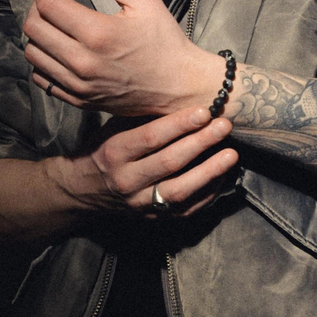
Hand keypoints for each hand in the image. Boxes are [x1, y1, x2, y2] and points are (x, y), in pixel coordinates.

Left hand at [24, 0, 223, 116]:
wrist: (179, 86)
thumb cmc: (165, 40)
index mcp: (98, 33)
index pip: (47, 4)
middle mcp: (83, 62)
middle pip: (33, 28)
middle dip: (35, 5)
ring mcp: (79, 85)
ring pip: (32, 54)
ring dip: (37, 33)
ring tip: (53, 22)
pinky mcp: (79, 100)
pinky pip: (42, 79)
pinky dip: (42, 60)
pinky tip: (57, 48)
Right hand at [58, 106, 238, 218]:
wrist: (85, 190)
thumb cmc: (105, 150)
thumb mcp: (114, 129)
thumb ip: (143, 118)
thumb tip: (180, 98)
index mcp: (115, 152)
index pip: (151, 138)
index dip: (180, 124)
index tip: (204, 111)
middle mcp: (127, 180)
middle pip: (170, 162)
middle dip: (200, 142)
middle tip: (224, 126)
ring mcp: (141, 202)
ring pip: (180, 190)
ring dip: (209, 172)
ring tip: (231, 155)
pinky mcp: (154, 217)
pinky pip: (185, 208)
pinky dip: (207, 193)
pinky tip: (223, 176)